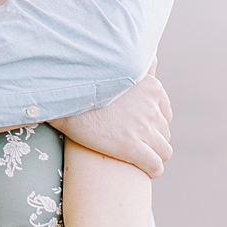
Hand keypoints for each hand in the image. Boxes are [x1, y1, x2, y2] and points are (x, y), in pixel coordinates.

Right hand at [49, 58, 172, 177]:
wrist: (62, 99)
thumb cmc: (82, 83)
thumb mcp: (116, 68)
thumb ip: (139, 65)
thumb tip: (154, 56)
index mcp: (151, 87)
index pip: (165, 113)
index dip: (152, 123)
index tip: (136, 127)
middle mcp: (152, 108)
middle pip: (164, 132)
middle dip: (152, 139)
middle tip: (132, 142)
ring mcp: (144, 129)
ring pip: (164, 150)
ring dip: (153, 155)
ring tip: (136, 157)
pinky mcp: (132, 147)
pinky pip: (155, 165)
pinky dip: (152, 169)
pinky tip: (142, 170)